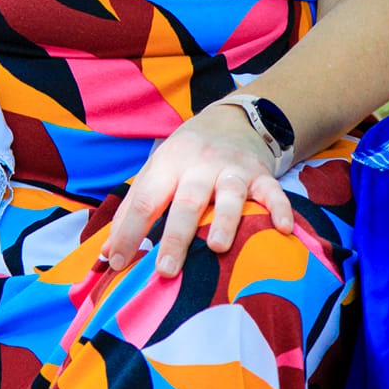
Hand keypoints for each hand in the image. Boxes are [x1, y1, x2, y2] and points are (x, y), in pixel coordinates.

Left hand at [101, 104, 294, 278]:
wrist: (231, 120)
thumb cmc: (185, 157)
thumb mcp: (156, 172)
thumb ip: (132, 211)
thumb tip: (106, 254)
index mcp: (168, 164)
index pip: (145, 200)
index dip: (130, 232)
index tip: (119, 264)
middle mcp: (200, 164)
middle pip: (188, 200)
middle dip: (176, 235)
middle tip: (167, 269)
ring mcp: (233, 168)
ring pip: (230, 195)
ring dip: (225, 220)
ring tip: (218, 248)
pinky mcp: (261, 174)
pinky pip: (272, 192)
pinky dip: (279, 209)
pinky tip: (282, 229)